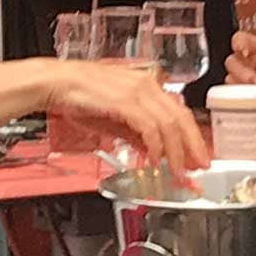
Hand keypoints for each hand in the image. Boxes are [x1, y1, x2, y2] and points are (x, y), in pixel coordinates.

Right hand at [39, 60, 208, 175]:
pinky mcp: (125, 101)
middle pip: (181, 118)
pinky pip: (149, 126)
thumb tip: (154, 152)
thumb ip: (136, 134)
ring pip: (169, 125)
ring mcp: (137, 92)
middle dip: (193, 147)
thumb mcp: (115, 119)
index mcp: (148, 86)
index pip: (179, 113)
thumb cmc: (79, 97)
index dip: (192, 137)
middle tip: (200, 168)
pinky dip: (155, 145)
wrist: (55, 82)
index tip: (198, 156)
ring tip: (177, 172)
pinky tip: (155, 159)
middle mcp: (147, 86)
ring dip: (175, 153)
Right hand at [225, 31, 255, 111]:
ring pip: (230, 78)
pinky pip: (231, 95)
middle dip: (243, 71)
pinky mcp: (239, 97)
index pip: (241, 39)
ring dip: (242, 86)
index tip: (243, 51)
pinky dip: (239, 97)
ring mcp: (242, 81)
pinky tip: (252, 101)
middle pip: (232, 61)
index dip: (239, 42)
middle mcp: (249, 64)